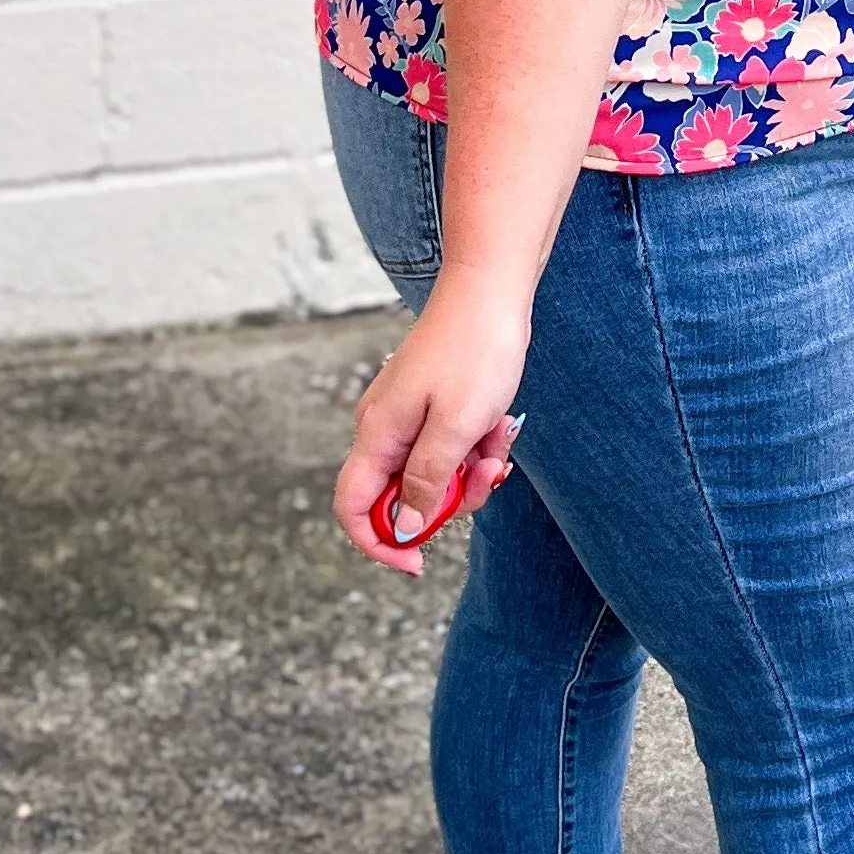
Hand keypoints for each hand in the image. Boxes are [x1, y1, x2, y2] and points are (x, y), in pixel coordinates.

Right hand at [331, 277, 529, 576]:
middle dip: (446, 500)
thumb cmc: (475, 350)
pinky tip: (499, 423)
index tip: (419, 563)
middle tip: (484, 476)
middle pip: (401, 495)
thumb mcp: (456, 427)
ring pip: (432, 472)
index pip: (353, 508)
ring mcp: (408, 413)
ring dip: (469, 470)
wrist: (493, 290)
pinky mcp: (433, 403)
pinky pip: (450, 445)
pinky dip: (476, 444)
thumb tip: (403, 528)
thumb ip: (426, 481)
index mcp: (378, 433)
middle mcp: (384, 426)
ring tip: (498, 441)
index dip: (380, 544)